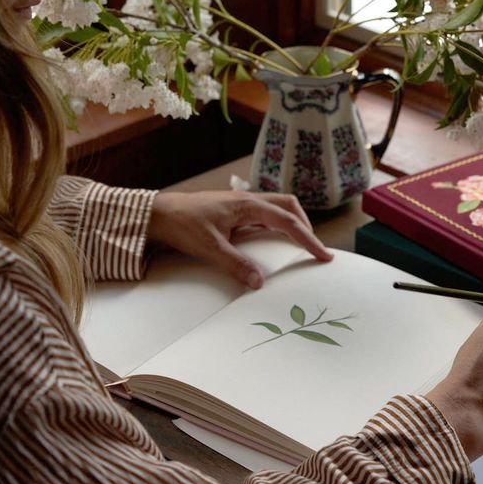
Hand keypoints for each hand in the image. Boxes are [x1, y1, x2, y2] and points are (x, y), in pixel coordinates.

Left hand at [147, 191, 332, 287]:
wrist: (160, 213)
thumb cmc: (183, 224)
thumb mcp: (210, 247)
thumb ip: (236, 264)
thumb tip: (259, 282)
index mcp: (248, 205)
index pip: (288, 221)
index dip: (308, 238)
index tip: (323, 254)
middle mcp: (249, 201)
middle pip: (289, 206)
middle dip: (306, 226)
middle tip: (314, 249)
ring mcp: (242, 204)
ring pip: (279, 207)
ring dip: (293, 223)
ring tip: (301, 243)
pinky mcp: (235, 210)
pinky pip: (266, 213)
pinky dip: (278, 224)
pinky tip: (276, 239)